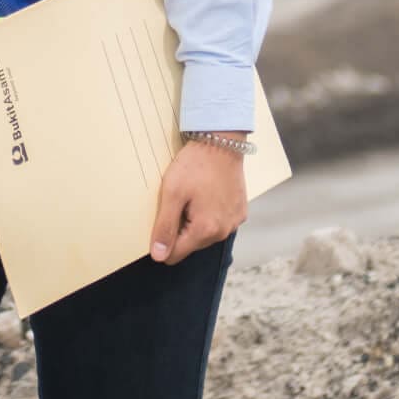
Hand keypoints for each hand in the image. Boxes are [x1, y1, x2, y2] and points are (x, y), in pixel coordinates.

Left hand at [148, 137, 249, 264]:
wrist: (223, 141)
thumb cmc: (196, 165)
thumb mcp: (172, 193)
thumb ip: (164, 227)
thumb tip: (159, 256)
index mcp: (206, 230)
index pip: (175, 255)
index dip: (163, 241)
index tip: (162, 218)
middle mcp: (224, 231)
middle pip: (190, 245)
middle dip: (180, 228)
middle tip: (178, 201)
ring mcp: (234, 222)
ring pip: (205, 235)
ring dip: (195, 221)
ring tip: (193, 196)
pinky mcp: (240, 212)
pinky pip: (219, 223)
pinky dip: (210, 214)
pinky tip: (206, 194)